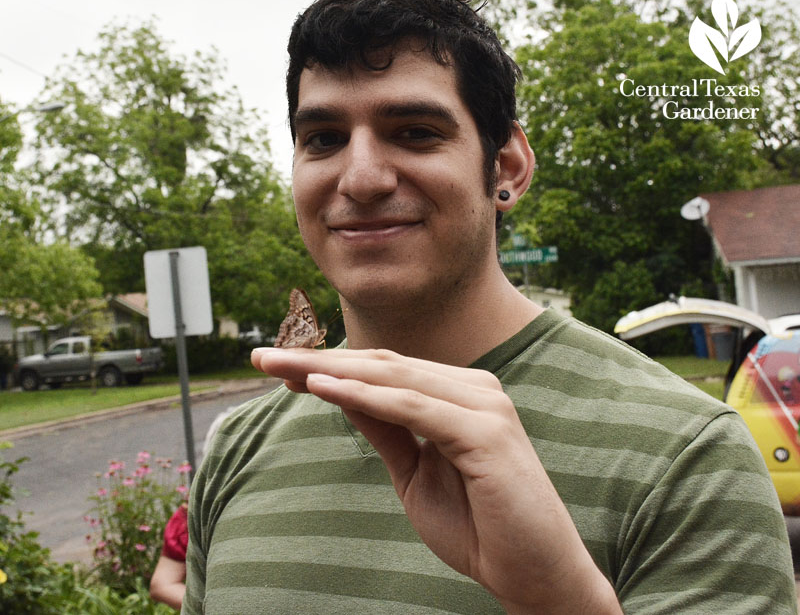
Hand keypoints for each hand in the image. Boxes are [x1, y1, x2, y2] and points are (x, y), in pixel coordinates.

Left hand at [251, 347, 619, 613]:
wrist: (534, 574)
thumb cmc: (480, 526)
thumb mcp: (415, 473)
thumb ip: (385, 429)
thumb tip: (341, 392)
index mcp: (461, 395)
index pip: (385, 371)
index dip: (331, 366)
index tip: (280, 368)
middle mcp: (475, 389)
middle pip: (384, 365)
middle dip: (319, 360)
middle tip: (263, 359)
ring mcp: (484, 406)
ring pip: (394, 378)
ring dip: (332, 370)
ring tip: (281, 368)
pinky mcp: (486, 432)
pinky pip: (414, 408)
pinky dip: (367, 397)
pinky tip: (323, 389)